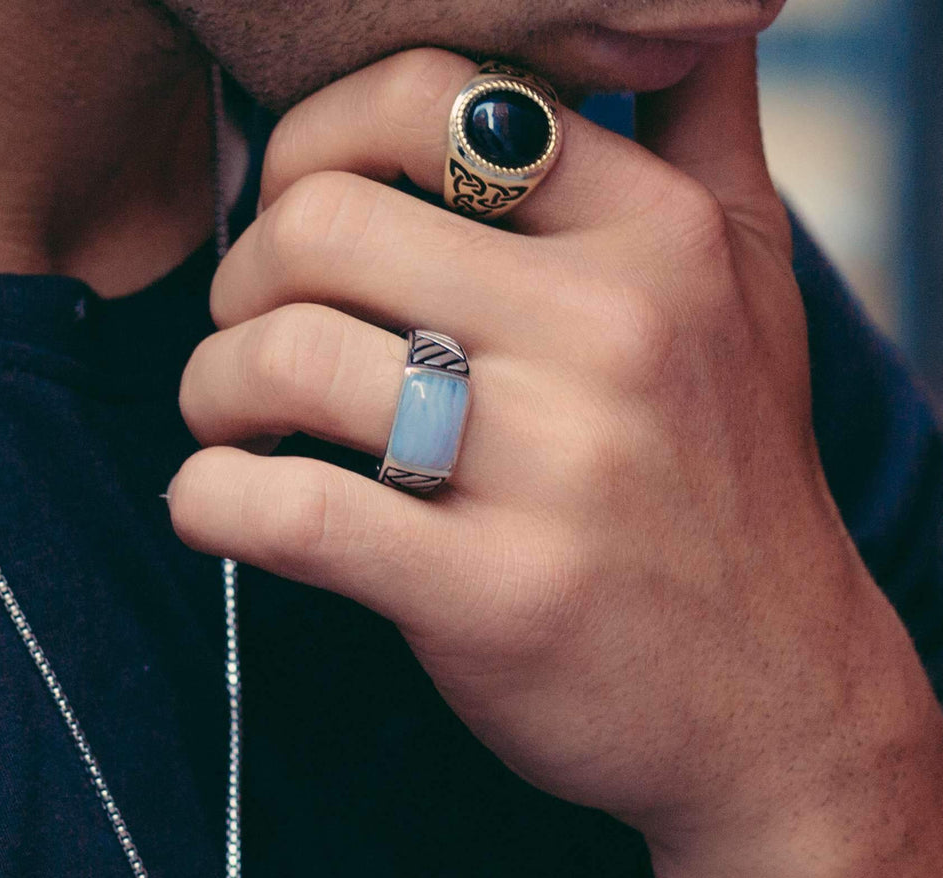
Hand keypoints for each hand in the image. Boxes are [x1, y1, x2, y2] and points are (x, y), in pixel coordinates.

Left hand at [168, 43, 928, 850]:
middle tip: (248, 337)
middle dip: (239, 276)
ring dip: (209, 388)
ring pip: (286, 356)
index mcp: (656, 238)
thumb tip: (702, 2)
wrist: (775, 701)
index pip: (427, 100)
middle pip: (321, 222)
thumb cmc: (732, 492)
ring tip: (231, 423)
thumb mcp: (753, 290)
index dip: (308, 144)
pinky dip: (210, 499)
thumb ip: (709, 133)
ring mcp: (556, 470)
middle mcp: (613, 333)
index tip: (292, 219)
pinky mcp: (497, 597)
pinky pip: (290, 512)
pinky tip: (218, 503)